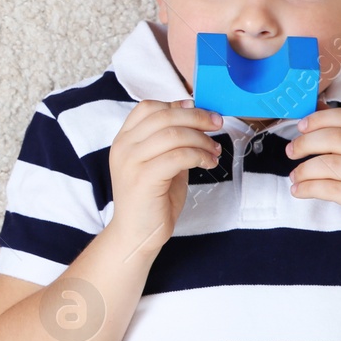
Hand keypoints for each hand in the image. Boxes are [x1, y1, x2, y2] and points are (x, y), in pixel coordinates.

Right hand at [108, 99, 222, 252]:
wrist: (136, 235)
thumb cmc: (151, 200)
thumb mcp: (159, 163)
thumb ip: (171, 141)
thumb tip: (196, 118)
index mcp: (124, 140)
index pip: (148, 107)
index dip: (177, 105)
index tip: (200, 112)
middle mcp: (124, 147)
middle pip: (164, 116)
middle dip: (197, 117)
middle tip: (217, 125)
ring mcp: (131, 162)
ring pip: (173, 134)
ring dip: (201, 140)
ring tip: (214, 151)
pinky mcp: (143, 179)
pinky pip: (178, 156)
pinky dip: (199, 156)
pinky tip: (208, 164)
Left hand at [287, 101, 340, 254]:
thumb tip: (316, 108)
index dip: (319, 119)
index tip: (300, 127)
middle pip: (335, 138)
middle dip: (305, 143)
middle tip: (291, 151)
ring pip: (330, 164)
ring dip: (303, 170)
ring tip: (294, 176)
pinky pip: (330, 189)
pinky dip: (308, 188)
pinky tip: (298, 191)